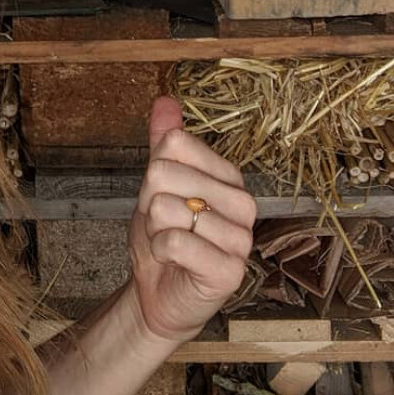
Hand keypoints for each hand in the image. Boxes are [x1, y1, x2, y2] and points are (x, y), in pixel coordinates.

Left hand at [122, 96, 255, 344]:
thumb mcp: (157, 186)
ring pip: (166, 208)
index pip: (173, 144)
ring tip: (170, 244)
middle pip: (163, 173)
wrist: (158, 293)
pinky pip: (174, 241)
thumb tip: (165, 100)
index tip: (163, 196)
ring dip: (153, 230)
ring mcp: (242, 238)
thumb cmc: (163, 236)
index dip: (152, 173)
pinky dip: (159, 250)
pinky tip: (173, 260)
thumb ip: (163, 144)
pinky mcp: (231, 270)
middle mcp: (244, 203)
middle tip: (163, 226)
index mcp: (229, 177)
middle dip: (149, 203)